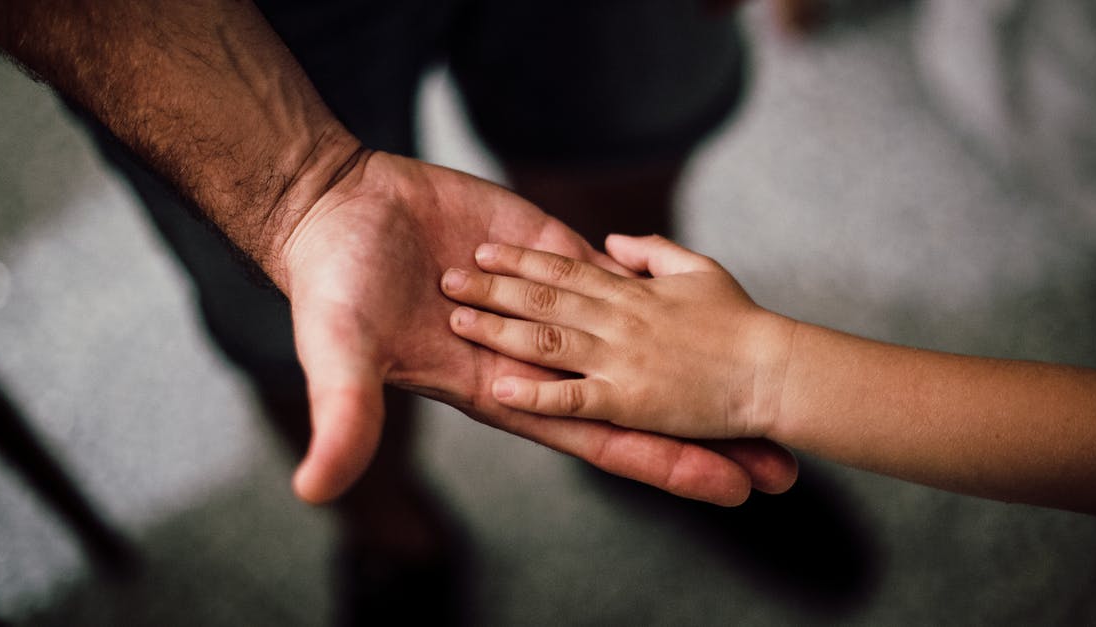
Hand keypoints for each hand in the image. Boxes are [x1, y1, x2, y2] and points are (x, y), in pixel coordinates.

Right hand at [278, 153, 797, 504]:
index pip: (602, 439)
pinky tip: (711, 304)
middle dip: (704, 436)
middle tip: (779, 466)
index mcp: (505, 392)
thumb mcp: (340, 356)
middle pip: (640, 403)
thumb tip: (316, 491)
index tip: (729, 489)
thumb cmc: (333, 290)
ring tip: (764, 384)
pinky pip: (616, 276)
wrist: (336, 210)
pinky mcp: (549, 251)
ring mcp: (550, 304)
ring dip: (698, 365)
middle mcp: (539, 358)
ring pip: (641, 340)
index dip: (665, 465)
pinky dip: (660, 288)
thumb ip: (343, 419)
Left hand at [440, 234, 797, 440]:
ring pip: (547, 340)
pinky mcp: (629, 402)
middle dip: (492, 287)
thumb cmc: (744, 322)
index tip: (485, 249)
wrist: (775, 370)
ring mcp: (620, 361)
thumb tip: (612, 242)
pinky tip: (499, 388)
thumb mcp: (699, 269)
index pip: (564, 269)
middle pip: (543, 299)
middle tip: (447, 278)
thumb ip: (653, 252)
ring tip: (457, 320)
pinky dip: (535, 393)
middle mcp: (618, 321)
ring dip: (498, 329)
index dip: (521, 259)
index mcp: (633, 292)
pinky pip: (573, 398)